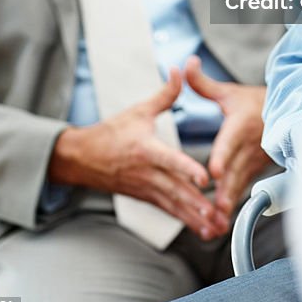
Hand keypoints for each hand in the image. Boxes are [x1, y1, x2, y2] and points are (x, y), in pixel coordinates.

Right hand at [48, 68, 227, 238]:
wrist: (82, 159)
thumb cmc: (111, 134)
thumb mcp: (138, 111)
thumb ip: (164, 95)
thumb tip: (179, 71)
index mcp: (146, 149)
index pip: (169, 160)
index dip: (187, 169)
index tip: (205, 179)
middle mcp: (147, 173)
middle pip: (176, 191)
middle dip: (198, 205)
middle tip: (219, 215)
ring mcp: (146, 189)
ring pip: (174, 206)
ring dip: (195, 218)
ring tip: (216, 228)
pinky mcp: (146, 198)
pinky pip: (168, 211)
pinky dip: (186, 221)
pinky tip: (202, 230)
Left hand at [184, 55, 271, 219]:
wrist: (285, 110)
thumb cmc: (253, 102)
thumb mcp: (228, 92)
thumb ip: (203, 84)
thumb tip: (185, 64)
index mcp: (239, 125)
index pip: (229, 142)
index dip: (222, 156)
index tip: (213, 171)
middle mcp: (248, 146)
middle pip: (234, 170)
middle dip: (224, 190)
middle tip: (215, 208)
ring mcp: (254, 161)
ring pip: (240, 183)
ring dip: (230, 201)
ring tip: (218, 220)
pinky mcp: (256, 171)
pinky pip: (244, 188)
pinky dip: (235, 204)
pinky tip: (224, 221)